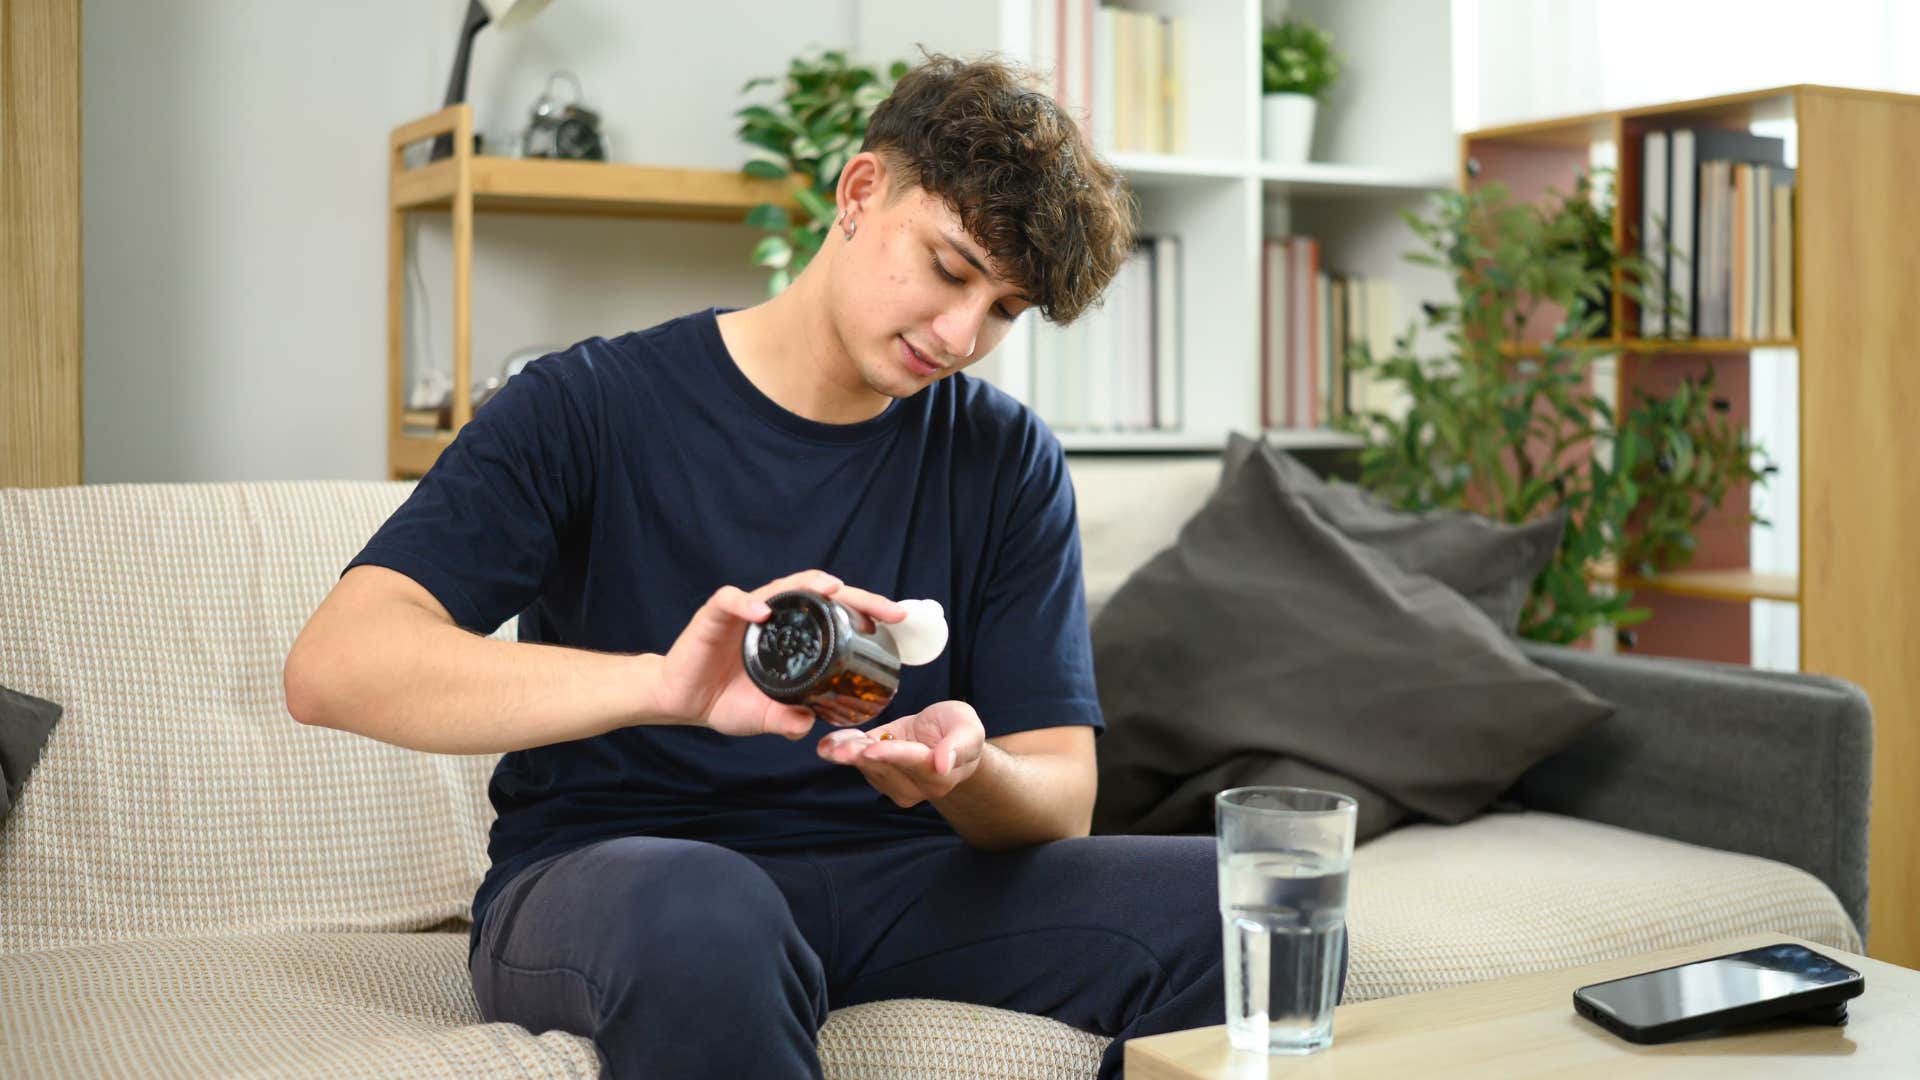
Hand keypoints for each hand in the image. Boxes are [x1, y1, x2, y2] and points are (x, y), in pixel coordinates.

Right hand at [647, 569, 904, 739]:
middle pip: (817, 593)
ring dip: (805, 586)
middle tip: (885, 608)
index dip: (866, 612)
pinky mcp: (714, 617)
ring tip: (829, 588)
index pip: (835, 613)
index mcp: (792, 635)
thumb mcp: (766, 718)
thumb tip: (813, 726)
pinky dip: (747, 604)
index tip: (897, 620)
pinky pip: (731, 602)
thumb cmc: (724, 701)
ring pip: (780, 588)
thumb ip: (789, 720)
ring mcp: (745, 613)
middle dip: (854, 595)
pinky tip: (761, 614)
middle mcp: (774, 617)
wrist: (681, 701)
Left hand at [816, 699, 985, 806]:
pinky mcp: (876, 769)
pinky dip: (842, 749)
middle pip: (885, 769)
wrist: (945, 736)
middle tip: (839, 749)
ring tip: (830, 745)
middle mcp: (915, 785)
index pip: (913, 763)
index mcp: (939, 774)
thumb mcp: (968, 728)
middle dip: (861, 757)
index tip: (872, 750)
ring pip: (868, 768)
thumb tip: (944, 764)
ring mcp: (894, 781)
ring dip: (848, 755)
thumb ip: (960, 745)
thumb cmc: (959, 731)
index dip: (892, 756)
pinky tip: (827, 743)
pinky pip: (858, 760)